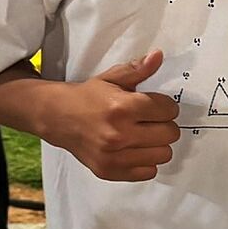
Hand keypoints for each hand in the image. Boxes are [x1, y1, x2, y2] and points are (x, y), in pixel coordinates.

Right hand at [41, 50, 181, 181]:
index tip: (158, 106)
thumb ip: (138, 69)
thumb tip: (158, 55)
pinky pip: (148, 172)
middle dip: (165, 124)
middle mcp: (119, 134)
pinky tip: (136, 150)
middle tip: (152, 120)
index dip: (167, 106)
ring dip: (158, 144)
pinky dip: (147, 162)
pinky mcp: (109, 171)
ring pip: (163, 155)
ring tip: (144, 135)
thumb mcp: (112, 77)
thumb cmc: (88, 97)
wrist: (57, 117)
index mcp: (122, 107)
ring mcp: (114, 156)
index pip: (168, 110)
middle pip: (170, 134)